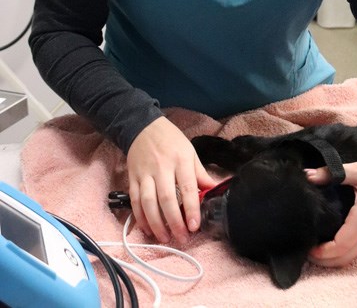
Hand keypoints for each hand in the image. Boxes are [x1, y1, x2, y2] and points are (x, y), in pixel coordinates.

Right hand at [126, 116, 216, 244]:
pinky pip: (135, 201)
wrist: (143, 127)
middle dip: (174, 222)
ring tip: (165, 238)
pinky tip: (148, 229)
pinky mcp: (132, 178)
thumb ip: (200, 173)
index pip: (187, 188)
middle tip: (182, 238)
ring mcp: (145, 174)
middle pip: (166, 199)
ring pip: (148, 203)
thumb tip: (215, 190)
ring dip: (156, 224)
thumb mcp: (190, 152)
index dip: (191, 209)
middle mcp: (162, 168)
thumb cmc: (171, 141)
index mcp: (180, 160)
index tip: (194, 226)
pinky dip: (140, 218)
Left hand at [307, 150, 356, 266]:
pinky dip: (346, 249)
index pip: (343, 245)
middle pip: (348, 256)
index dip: (324, 252)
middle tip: (307, 251)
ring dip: (336, 256)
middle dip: (327, 259)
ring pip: (355, 253)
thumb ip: (332, 173)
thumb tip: (308, 175)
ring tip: (317, 246)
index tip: (308, 247)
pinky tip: (334, 238)